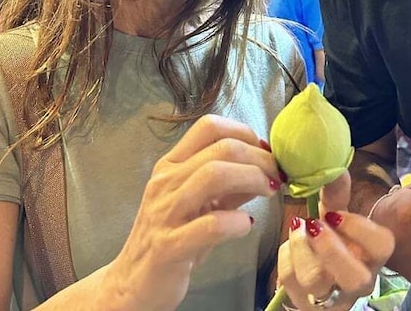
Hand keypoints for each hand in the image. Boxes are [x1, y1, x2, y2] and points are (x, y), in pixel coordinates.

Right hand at [105, 115, 281, 310]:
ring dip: (253, 179)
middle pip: (221, 148)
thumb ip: (231, 183)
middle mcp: (165, 182)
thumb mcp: (202, 203)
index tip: (266, 152)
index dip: (245, 133)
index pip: (209, 126)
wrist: (133, 284)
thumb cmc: (173, 237)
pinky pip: (210, 225)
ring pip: (214, 175)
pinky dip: (236, 222)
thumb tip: (267, 164)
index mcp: (171, 165)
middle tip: (277, 176)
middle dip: (259, 158)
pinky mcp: (168, 247)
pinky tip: (246, 225)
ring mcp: (164, 213)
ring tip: (269, 192)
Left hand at [277, 174, 394, 309]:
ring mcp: (333, 299)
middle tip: (312, 223)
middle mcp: (359, 282)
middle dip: (329, 248)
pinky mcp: (307, 307)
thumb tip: (335, 168)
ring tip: (297, 229)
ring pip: (316, 282)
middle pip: (355, 277)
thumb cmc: (333, 241)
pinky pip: (291, 284)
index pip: (381, 246)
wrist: (316, 277)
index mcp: (373, 255)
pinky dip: (285, 258)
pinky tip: (290, 246)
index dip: (357, 227)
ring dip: (300, 248)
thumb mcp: (337, 217)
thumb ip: (337, 194)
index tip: (333, 213)